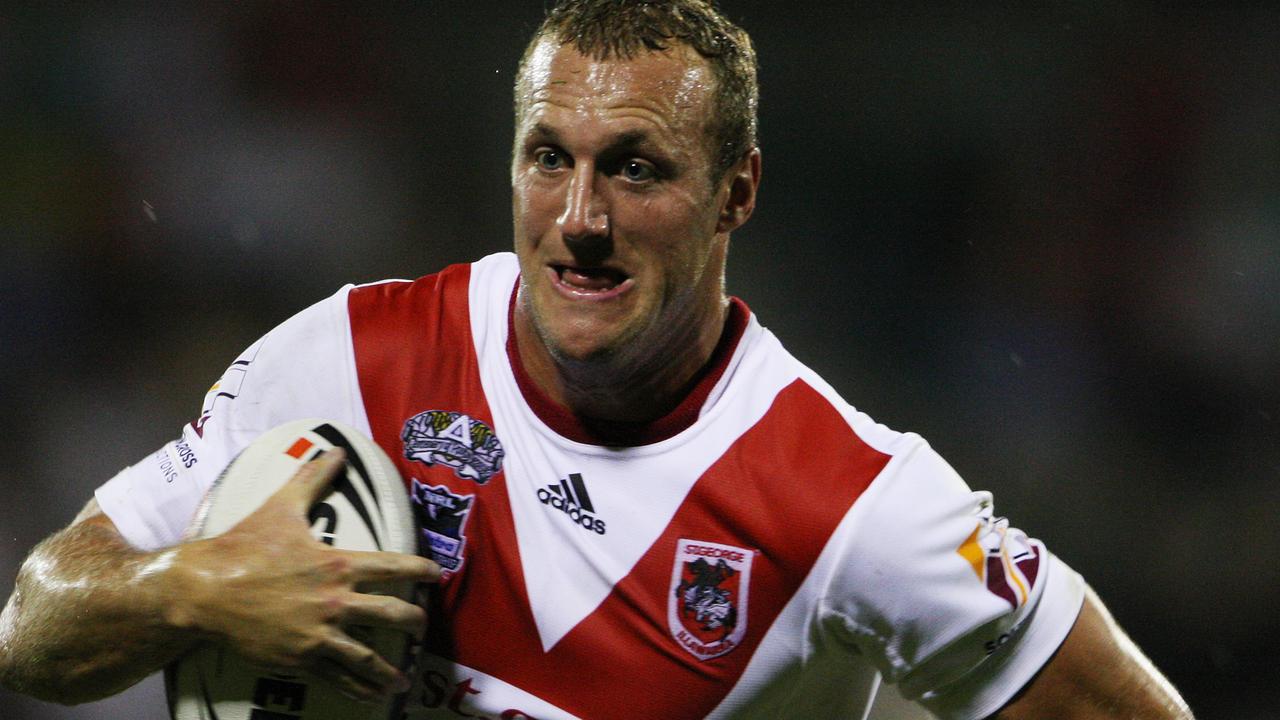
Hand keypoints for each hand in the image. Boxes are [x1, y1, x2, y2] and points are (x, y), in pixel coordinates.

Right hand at [169, 449, 439, 702]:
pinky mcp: (300, 658)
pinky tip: (372, 696)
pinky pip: (337, 676)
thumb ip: (313, 479)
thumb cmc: (244, 546)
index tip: (438, 574)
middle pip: (391, 614)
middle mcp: (334, 601)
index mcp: (336, 565)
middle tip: (423, 624)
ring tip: (404, 678)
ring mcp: (318, 633)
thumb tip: (336, 449)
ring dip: (390, 668)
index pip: (392, 567)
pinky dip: (357, 687)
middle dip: (413, 619)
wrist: (204, 590)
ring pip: (367, 656)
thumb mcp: (281, 506)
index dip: (420, 569)